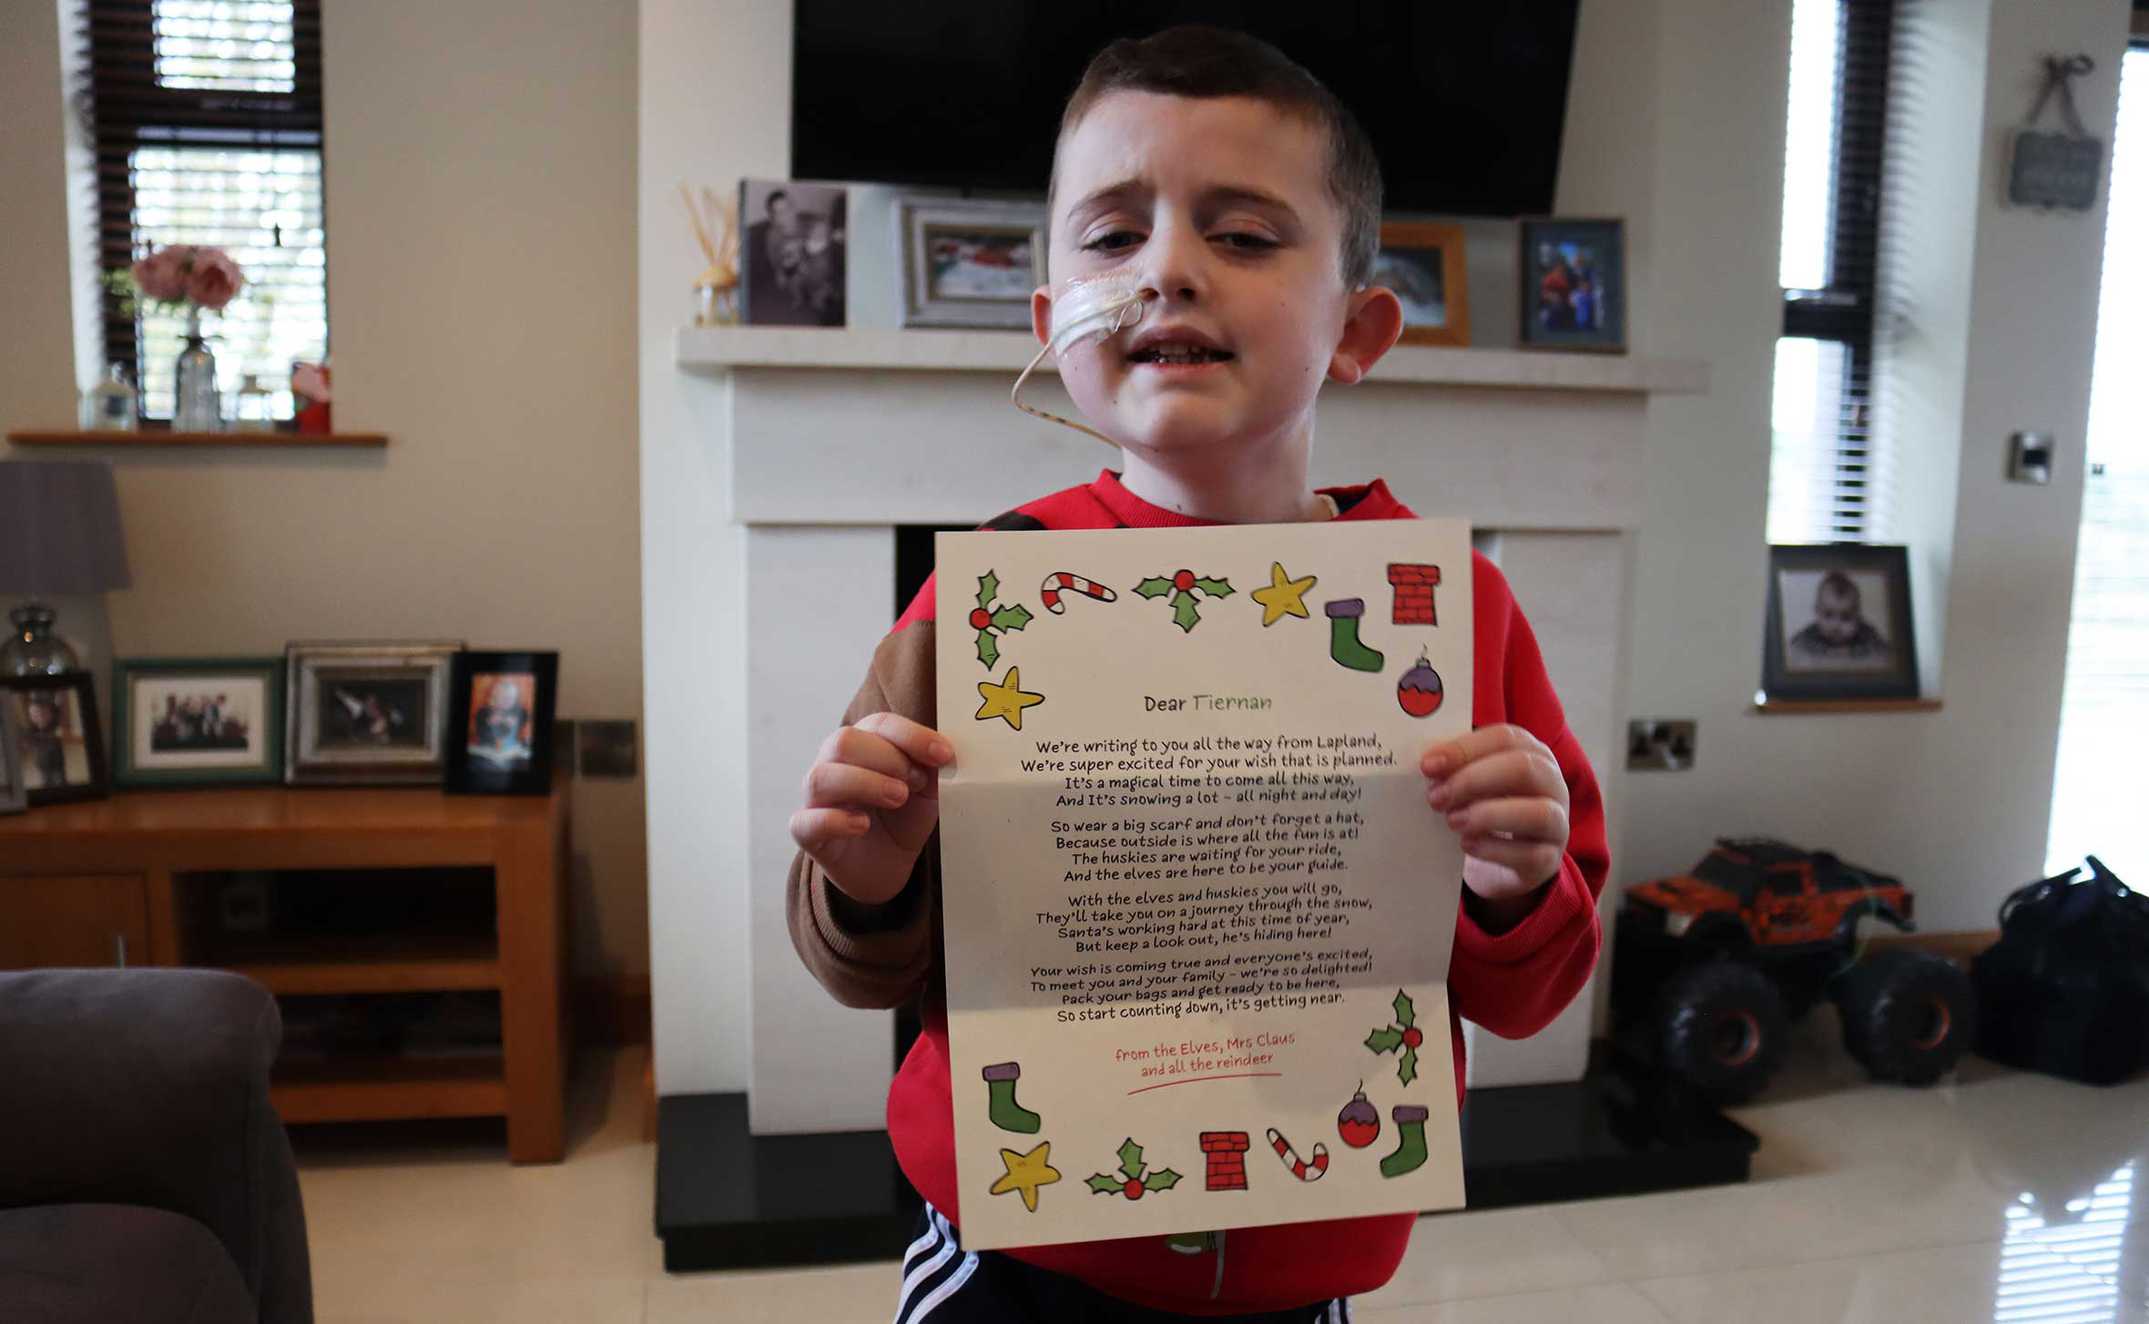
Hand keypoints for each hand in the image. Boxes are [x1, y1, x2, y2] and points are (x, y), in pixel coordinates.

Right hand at [789, 713, 952, 905]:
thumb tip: (944, 751)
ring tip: (898, 799)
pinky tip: (862, 825)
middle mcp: (833, 764)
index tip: (943, 755)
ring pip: (821, 777)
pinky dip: (836, 821)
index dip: (912, 736)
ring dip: (865, 784)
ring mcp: (816, 798)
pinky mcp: (807, 832)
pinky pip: (806, 821)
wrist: (889, 866)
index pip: (879, 723)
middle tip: (915, 783)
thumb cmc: (903, 818)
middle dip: (887, 758)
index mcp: (863, 743)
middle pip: (843, 741)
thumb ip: (933, 768)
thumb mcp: (928, 791)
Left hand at [1422, 726, 1570, 925]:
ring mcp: (1557, 822)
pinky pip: (1530, 854)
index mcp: (1532, 752)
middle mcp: (1552, 783)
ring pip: (1538, 813)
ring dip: (1489, 815)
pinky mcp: (1550, 859)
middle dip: (1473, 780)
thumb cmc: (1486, 807)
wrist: (1505, 860)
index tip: (1427, 765)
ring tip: (1453, 822)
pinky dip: (1494, 849)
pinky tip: (1467, 845)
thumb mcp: (1471, 782)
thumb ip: (1454, 767)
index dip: (1464, 749)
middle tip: (1436, 798)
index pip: (1505, 738)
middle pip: (1524, 768)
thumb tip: (1428, 761)